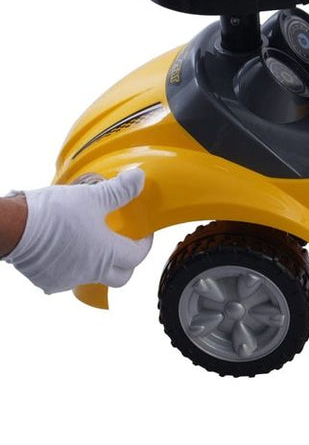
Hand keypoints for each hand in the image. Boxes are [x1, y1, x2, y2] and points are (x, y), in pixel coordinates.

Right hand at [5, 169, 151, 293]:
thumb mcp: (93, 196)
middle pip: (120, 276)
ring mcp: (67, 279)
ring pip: (93, 277)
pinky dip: (72, 265)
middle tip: (124, 244)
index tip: (143, 234)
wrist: (13, 227)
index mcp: (106, 254)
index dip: (144, 244)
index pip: (137, 256)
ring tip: (93, 242)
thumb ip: (119, 190)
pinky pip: (67, 278)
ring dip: (98, 263)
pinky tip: (67, 248)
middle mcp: (89, 272)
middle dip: (127, 263)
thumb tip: (138, 178)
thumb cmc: (53, 213)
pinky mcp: (47, 281)